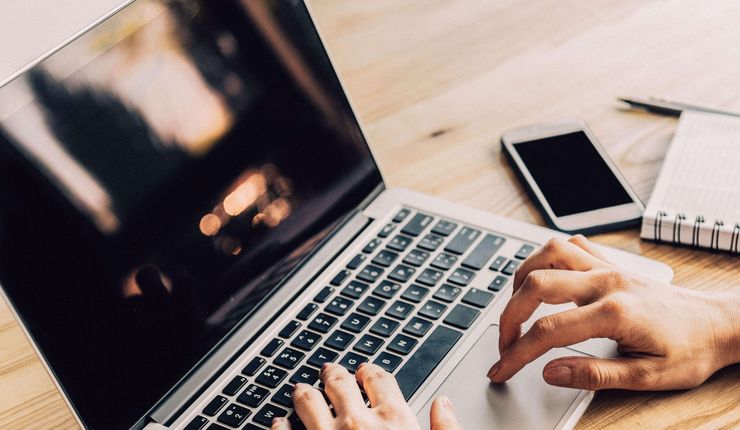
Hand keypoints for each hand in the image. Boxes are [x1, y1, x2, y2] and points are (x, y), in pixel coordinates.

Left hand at [271, 363, 461, 429]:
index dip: (371, 371)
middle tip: (328, 372)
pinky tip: (279, 423)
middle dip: (333, 375)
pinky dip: (280, 426)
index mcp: (394, 421)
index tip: (365, 370)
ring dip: (304, 393)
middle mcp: (357, 423)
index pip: (380, 380)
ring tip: (301, 390)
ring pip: (308, 402)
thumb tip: (443, 405)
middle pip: (340, 384)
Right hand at [487, 235, 739, 390]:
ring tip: (516, 306)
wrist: (719, 324)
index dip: (516, 354)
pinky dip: (547, 258)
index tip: (501, 370)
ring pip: (548, 254)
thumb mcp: (647, 377)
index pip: (548, 331)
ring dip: (522, 278)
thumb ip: (595, 375)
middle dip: (509, 316)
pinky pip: (570, 246)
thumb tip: (550, 372)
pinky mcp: (611, 263)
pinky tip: (543, 278)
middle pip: (536, 285)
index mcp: (614, 313)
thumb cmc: (690, 351)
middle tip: (505, 343)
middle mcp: (606, 282)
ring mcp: (608, 268)